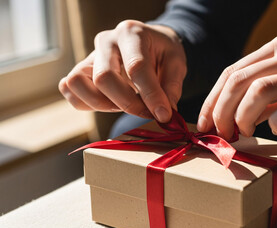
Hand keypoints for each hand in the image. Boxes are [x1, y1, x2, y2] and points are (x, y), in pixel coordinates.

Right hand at [59, 20, 185, 121]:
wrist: (151, 43)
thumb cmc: (162, 53)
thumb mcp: (177, 64)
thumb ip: (171, 88)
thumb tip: (164, 114)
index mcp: (132, 33)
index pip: (136, 67)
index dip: (150, 95)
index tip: (164, 115)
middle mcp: (106, 41)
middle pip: (104, 78)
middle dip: (128, 104)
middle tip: (148, 113)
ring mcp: (90, 55)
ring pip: (78, 84)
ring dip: (103, 104)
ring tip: (126, 105)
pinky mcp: (81, 70)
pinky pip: (70, 91)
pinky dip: (87, 103)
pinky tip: (111, 103)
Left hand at [198, 34, 276, 138]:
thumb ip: (263, 94)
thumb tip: (232, 115)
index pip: (232, 72)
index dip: (213, 99)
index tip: (204, 122)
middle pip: (239, 80)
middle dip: (221, 111)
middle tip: (220, 133)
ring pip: (259, 91)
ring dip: (243, 117)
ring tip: (243, 134)